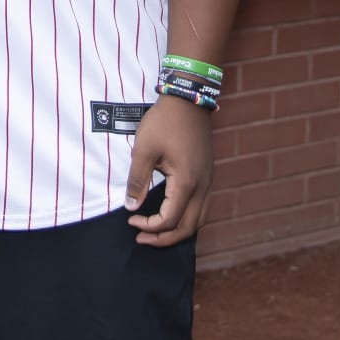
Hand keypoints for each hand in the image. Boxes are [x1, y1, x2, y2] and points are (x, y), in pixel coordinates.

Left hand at [124, 95, 213, 247]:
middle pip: (188, 228)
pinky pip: (201, 208)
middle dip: (164, 238)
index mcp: (186, 182)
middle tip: (141, 238)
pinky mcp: (207, 176)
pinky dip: (186, 219)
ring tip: (155, 231)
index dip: (149, 226)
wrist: (188, 100)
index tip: (131, 219)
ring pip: (198, 220)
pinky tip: (170, 214)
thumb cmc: (164, 122)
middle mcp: (202, 187)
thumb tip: (131, 207)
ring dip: (177, 231)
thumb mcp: (144, 149)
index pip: (169, 220)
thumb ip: (137, 180)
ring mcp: (208, 182)